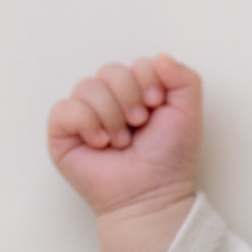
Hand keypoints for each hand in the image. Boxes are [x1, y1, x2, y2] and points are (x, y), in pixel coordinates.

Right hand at [48, 55, 202, 220]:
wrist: (151, 195)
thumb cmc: (169, 159)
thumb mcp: (188, 113)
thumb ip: (184, 78)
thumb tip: (160, 56)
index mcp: (137, 92)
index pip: (136, 64)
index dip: (148, 82)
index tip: (156, 107)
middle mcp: (109, 99)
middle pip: (110, 70)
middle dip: (129, 98)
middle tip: (138, 125)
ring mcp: (84, 115)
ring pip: (87, 86)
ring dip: (111, 115)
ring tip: (121, 141)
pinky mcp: (63, 132)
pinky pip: (65, 108)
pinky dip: (87, 123)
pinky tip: (100, 143)